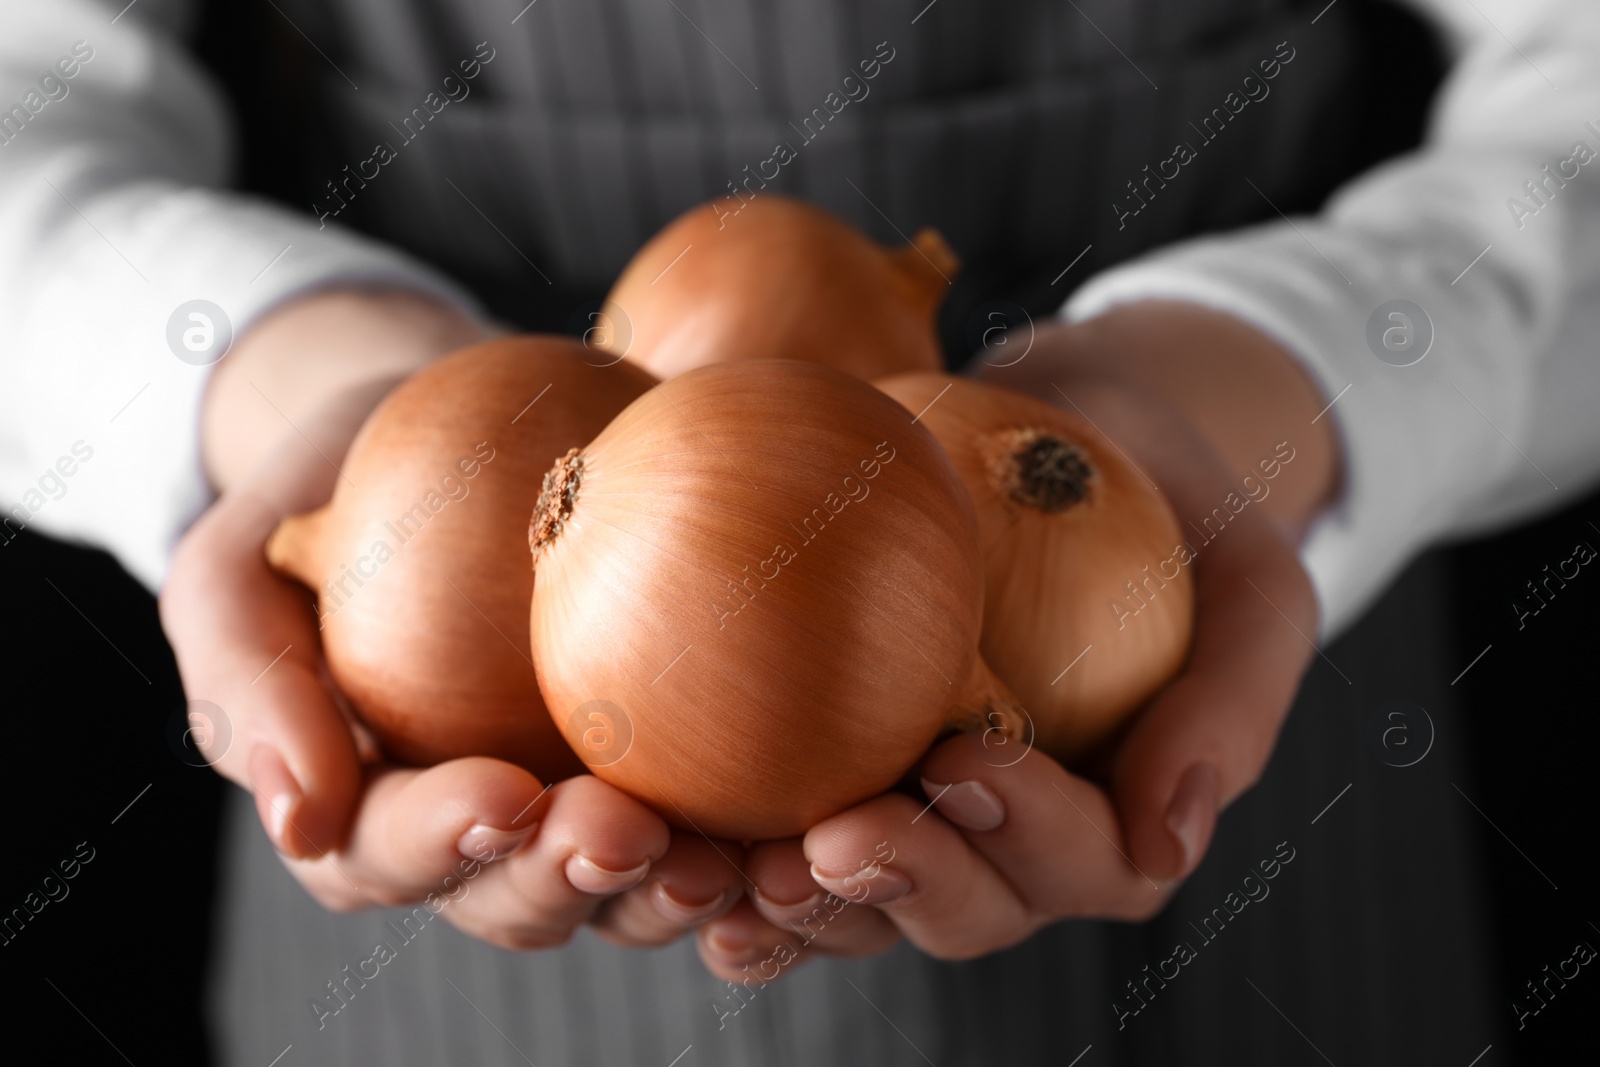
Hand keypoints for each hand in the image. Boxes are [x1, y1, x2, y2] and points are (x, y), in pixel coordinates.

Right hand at [162, 289, 746, 949]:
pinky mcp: (669, 749)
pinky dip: (759, 823)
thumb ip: (249, 680)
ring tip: (728, 856)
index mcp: (368, 812)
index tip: (501, 796)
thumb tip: (299, 818)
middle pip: (524, 895)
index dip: (446, 846)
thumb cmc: (316, 498)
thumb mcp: (235, 568)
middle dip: (573, 883)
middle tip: (628, 834)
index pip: (393, 857)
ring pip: (630, 882)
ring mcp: (579, 796)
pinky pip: (717, 804)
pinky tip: (808, 803)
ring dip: (677, 885)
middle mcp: (480, 830)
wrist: (425, 425)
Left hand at [695, 301, 1334, 976]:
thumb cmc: (1183, 506)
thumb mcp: (1255, 582)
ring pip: (855, 897)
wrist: (1085, 429)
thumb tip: (1169, 841)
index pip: (1078, 864)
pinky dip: (722, 838)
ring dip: (796, 898)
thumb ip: (1234, 703)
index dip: (1024, 839)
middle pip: (958, 908)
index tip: (967, 762)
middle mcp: (1006, 843)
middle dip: (899, 889)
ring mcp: (914, 809)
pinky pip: (771, 817)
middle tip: (833, 841)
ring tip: (737, 861)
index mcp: (1110, 821)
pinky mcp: (829, 759)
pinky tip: (665, 814)